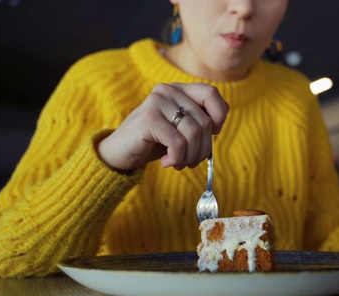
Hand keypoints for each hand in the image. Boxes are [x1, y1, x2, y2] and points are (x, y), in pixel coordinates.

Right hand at [97, 82, 228, 171]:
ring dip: (190, 156)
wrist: (119, 153)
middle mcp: (168, 90)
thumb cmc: (154, 143)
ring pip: (193, 133)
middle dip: (203, 149)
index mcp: (179, 90)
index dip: (219, 116)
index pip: (211, 93)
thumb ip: (199, 121)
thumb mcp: (181, 130)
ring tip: (179, 163)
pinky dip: (177, 158)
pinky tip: (167, 162)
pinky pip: (178, 143)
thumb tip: (217, 126)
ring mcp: (157, 102)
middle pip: (205, 122)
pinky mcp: (148, 119)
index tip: (213, 134)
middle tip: (191, 161)